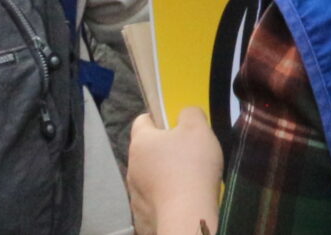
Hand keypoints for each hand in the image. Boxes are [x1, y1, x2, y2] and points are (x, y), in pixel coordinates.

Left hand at [127, 107, 223, 234]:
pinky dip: (163, 198)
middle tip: (187, 154)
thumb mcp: (198, 128)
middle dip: (163, 150)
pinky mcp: (141, 214)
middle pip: (146, 151)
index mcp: (141, 142)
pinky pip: (152, 200)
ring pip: (148, 176)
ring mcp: (134, 193)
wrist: (186, 216)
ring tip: (185, 181)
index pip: (141, 121)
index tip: (175, 126)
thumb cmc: (191, 166)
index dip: (158, 119)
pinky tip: (180, 200)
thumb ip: (190, 114)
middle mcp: (132, 166)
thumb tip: (185, 115)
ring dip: (162, 175)